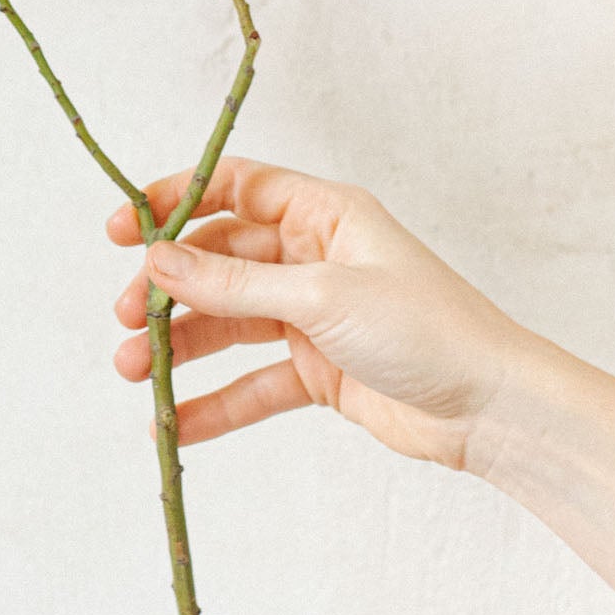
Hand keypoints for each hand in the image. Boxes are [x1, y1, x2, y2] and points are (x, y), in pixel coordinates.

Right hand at [108, 158, 531, 469]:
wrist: (492, 408)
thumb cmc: (427, 330)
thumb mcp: (322, 297)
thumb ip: (235, 284)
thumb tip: (158, 262)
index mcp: (324, 215)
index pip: (235, 189)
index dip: (175, 203)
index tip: (122, 229)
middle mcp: (315, 257)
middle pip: (220, 263)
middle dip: (168, 289)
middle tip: (125, 319)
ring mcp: (315, 316)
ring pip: (229, 323)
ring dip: (181, 347)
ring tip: (135, 373)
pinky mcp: (320, 371)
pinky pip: (253, 382)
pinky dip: (216, 401)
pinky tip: (177, 424)